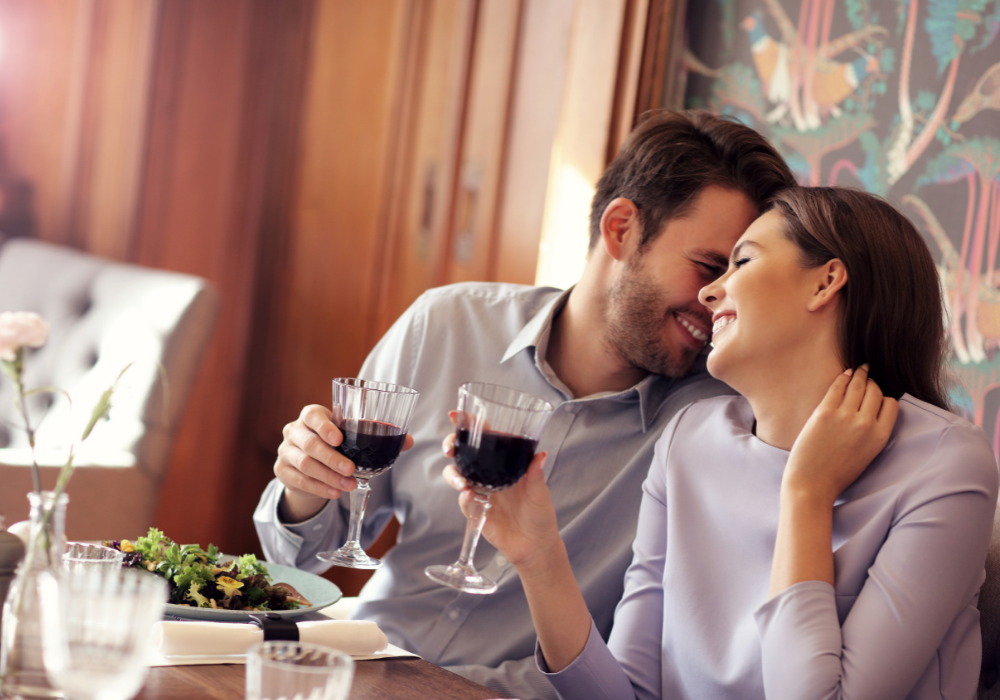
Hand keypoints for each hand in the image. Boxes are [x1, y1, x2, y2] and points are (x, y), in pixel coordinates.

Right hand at [275, 404, 413, 522]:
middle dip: (332, 458)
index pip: (312, 416)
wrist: (307, 465)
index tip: (340, 439)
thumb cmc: (335, 444)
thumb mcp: (351, 437)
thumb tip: (408, 442)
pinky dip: (319, 488)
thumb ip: (378, 435)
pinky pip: (300, 481)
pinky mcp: (282, 471)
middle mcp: (294, 431)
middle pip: (310, 444)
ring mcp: (286, 451)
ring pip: (306, 464)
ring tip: (349, 484)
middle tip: (352, 470)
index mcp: (311, 416)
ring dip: (329, 477)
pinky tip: (335, 492)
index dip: (325, 426)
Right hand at [441, 429, 560, 575]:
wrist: (535, 546)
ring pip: (456, 474)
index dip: (469, 424)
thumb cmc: (540, 515)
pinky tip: (470, 497)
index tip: (456, 415)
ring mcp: (480, 491)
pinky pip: (463, 500)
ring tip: (462, 483)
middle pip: (462, 452)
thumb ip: (536, 473)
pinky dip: (464, 497)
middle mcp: (489, 473)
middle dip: (452, 445)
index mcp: (504, 463)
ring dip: (453, 475)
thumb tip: (541, 454)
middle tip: (450, 449)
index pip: (485, 437)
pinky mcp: (475, 510)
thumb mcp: (540, 492)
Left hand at [784, 366, 898, 504]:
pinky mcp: (825, 412)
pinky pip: (837, 387)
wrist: (812, 484)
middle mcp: (866, 424)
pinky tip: (845, 374)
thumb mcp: (866, 455)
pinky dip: (843, 378)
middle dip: (872, 383)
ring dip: (860, 375)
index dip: (884, 398)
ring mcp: (845, 416)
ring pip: (858, 386)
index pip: (891, 405)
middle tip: (868, 377)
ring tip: (860, 369)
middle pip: (875, 392)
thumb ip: (872, 434)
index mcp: (880, 437)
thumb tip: (871, 412)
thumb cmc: (837, 474)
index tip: (877, 395)